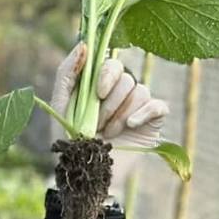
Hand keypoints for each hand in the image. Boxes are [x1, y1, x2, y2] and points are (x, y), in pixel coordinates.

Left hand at [51, 41, 169, 195]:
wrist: (85, 173)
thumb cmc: (69, 139)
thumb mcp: (60, 104)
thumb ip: (67, 72)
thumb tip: (83, 44)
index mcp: (98, 85)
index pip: (111, 63)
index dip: (106, 74)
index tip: (97, 94)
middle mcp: (120, 91)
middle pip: (126, 78)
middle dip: (110, 103)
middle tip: (98, 124)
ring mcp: (138, 105)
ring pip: (140, 91)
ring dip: (121, 114)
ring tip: (108, 134)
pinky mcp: (152, 121)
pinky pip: (158, 105)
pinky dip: (144, 113)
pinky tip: (131, 126)